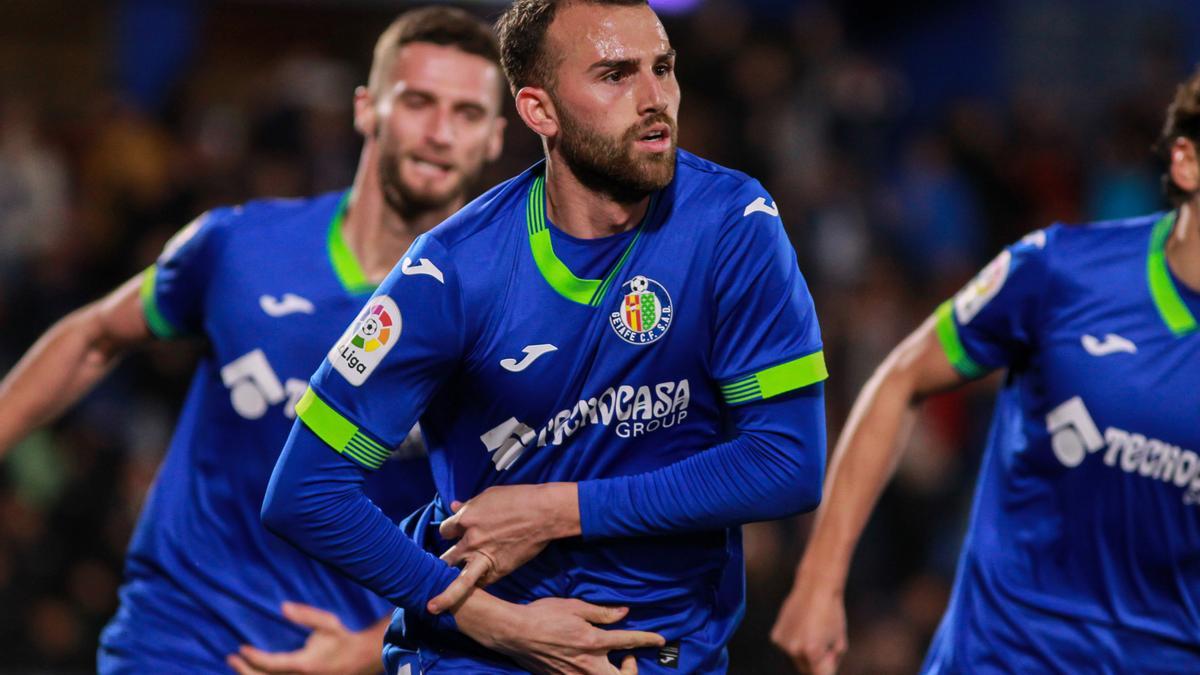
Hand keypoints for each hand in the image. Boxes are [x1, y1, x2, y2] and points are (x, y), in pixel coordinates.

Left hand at [226, 602, 385, 674]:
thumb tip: (284, 607)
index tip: (240, 648)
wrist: (361, 658)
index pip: (269, 664)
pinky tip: (256, 673)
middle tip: (231, 658)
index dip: (252, 657)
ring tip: (239, 666)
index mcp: (303, 664)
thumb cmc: (342, 639)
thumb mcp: (327, 623)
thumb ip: (305, 615)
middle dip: (244, 671)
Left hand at [429, 483, 579, 613]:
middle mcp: (470, 540)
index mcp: (466, 518)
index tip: (455, 535)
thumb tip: (453, 506)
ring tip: (433, 608)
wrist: (544, 514)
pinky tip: (472, 593)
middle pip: (445, 557)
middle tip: (438, 571)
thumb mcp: (489, 496)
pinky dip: (477, 586)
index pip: (445, 531)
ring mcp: (484, 557)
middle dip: (439, 564)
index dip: (449, 533)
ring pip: (458, 581)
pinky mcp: (499, 569)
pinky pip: (481, 583)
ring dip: (445, 594)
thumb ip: (468, 505)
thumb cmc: (518, 498)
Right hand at [455, 593, 662, 674]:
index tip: (660, 639)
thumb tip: (624, 613)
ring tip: (610, 662)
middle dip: (632, 670)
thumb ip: (602, 613)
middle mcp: (587, 663)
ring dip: (613, 674)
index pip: (629, 641)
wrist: (514, 633)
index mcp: (593, 641)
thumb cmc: (543, 615)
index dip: (648, 640)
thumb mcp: (574, 607)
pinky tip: (589, 665)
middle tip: (628, 657)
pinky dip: (592, 674)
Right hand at [770, 567, 846, 674]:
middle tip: (823, 646)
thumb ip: (831, 662)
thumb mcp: (840, 643)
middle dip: (815, 665)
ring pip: (796, 659)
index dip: (827, 670)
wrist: (815, 588)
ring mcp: (783, 643)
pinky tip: (801, 626)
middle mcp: (795, 650)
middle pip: (806, 671)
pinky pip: (787, 647)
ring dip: (804, 653)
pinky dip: (794, 642)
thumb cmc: (832, 615)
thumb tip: (822, 671)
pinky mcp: (776, 636)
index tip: (828, 662)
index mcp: (813, 652)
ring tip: (812, 631)